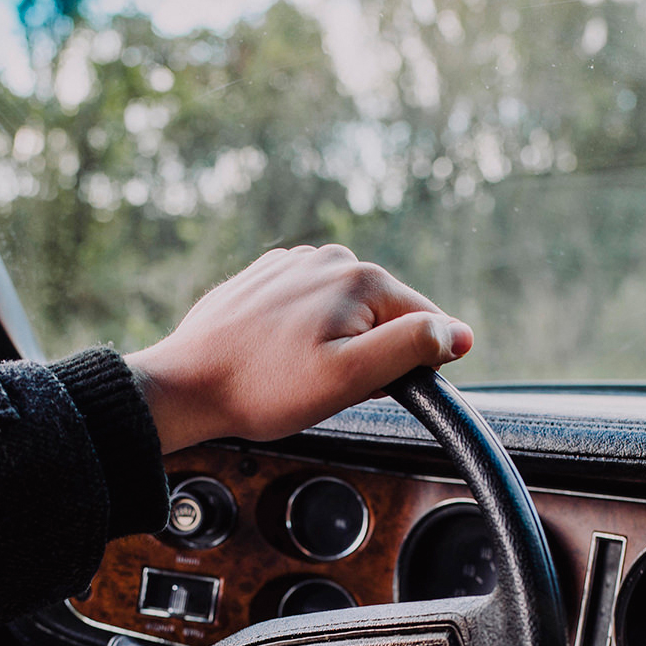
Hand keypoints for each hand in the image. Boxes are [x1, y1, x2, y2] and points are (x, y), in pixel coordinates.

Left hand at [125, 245, 472, 453]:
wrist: (187, 384)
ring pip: (346, 313)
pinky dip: (305, 335)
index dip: (409, 366)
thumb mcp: (352, 378)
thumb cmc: (264, 389)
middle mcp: (330, 257)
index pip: (424, 323)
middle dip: (369, 355)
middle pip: (384, 316)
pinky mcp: (267, 277)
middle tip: (327, 386)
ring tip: (296, 374)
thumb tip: (458, 333)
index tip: (368, 388)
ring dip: (337, 346)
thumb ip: (412, 348)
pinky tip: (277, 358)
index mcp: (360, 277)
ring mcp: (294, 263)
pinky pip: (310, 308)